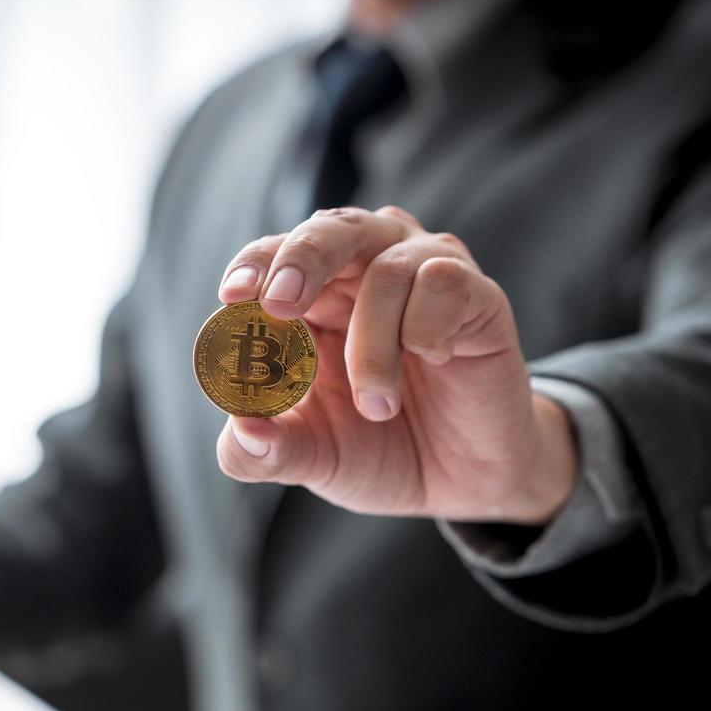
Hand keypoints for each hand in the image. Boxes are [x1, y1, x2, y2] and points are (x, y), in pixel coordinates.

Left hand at [215, 205, 578, 523]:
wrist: (461, 482)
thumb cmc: (378, 450)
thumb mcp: (313, 459)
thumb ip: (268, 451)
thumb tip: (241, 435)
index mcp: (314, 297)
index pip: (275, 255)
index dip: (254, 265)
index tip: (232, 296)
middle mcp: (367, 269)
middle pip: (331, 228)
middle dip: (300, 260)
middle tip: (281, 303)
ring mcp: (425, 274)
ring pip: (386, 268)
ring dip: (372, 343)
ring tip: (378, 407)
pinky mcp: (478, 295)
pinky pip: (445, 281)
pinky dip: (427, 327)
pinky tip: (433, 361)